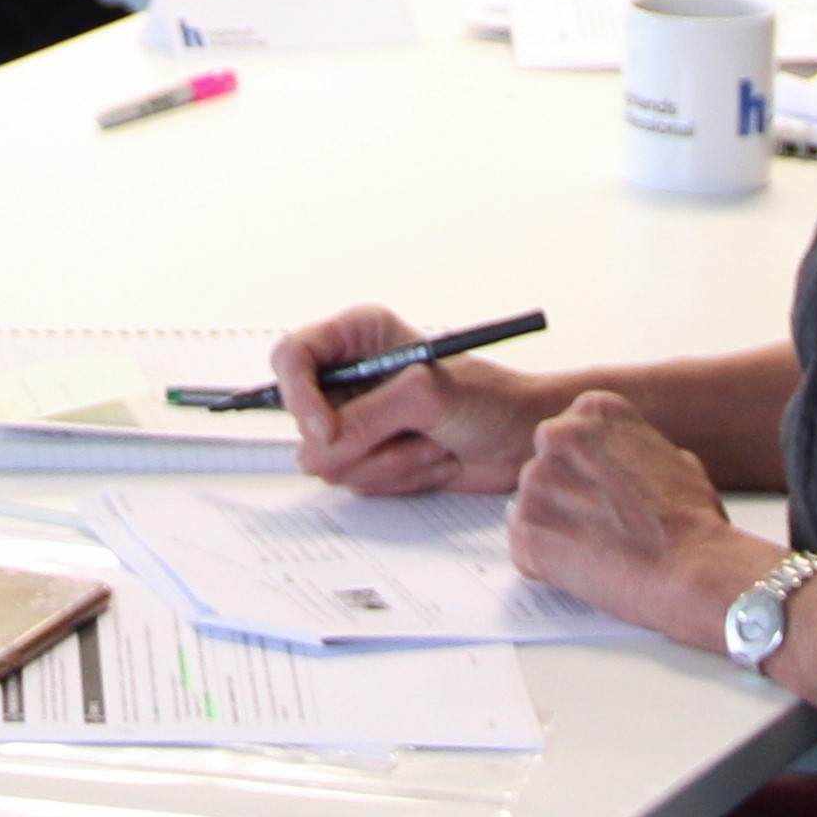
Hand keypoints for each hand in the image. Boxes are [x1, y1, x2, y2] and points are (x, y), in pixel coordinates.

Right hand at [277, 304, 560, 498]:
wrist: (524, 440)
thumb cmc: (492, 399)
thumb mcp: (426, 398)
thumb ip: (366, 418)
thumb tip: (320, 446)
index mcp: (360, 337)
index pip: (292, 357)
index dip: (298, 395)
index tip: (323, 429)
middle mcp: (352, 376)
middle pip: (303, 417)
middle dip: (355, 441)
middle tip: (406, 436)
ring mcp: (359, 420)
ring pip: (328, 458)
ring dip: (385, 462)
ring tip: (431, 444)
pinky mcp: (372, 456)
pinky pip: (355, 480)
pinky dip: (395, 478)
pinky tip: (431, 460)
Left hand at [507, 393, 769, 651]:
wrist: (694, 569)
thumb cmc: (694, 522)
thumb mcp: (675, 460)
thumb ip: (635, 452)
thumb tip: (627, 464)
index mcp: (593, 412)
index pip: (568, 441)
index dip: (586, 476)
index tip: (607, 497)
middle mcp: (557, 435)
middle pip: (545, 473)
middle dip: (565, 502)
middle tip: (600, 530)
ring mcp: (536, 480)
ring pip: (533, 511)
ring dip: (556, 534)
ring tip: (598, 555)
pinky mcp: (526, 529)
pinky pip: (524, 549)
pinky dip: (547, 566)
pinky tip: (584, 571)